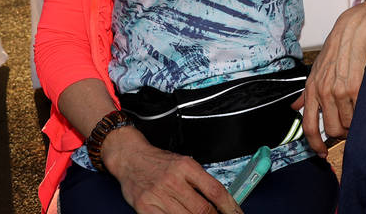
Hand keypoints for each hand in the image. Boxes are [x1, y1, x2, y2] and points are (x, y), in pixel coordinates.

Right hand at [105, 127, 241, 213]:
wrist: (130, 158)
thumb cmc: (158, 162)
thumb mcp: (183, 163)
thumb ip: (199, 180)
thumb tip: (219, 201)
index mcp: (186, 166)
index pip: (215, 191)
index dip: (229, 206)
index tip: (236, 213)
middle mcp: (173, 180)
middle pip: (202, 209)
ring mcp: (158, 195)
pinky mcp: (145, 208)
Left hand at [294, 3, 365, 153]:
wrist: (354, 29)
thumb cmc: (337, 49)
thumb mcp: (317, 69)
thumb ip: (306, 92)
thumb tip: (294, 108)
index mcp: (312, 88)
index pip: (309, 126)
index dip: (315, 145)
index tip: (323, 153)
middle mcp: (323, 91)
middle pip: (332, 130)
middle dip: (342, 133)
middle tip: (350, 125)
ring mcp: (338, 89)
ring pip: (348, 124)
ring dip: (356, 122)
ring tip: (359, 110)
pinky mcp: (355, 86)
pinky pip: (360, 112)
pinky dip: (364, 112)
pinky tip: (365, 102)